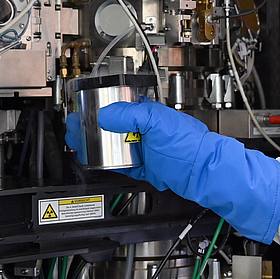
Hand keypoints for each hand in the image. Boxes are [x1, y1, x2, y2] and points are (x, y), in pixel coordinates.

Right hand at [66, 99, 279, 242]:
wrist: (206, 173)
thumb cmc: (190, 146)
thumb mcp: (158, 124)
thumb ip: (131, 116)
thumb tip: (105, 115)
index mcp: (147, 112)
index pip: (115, 105)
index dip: (96, 108)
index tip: (80, 112)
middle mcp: (144, 129)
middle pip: (110, 126)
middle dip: (90, 127)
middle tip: (74, 131)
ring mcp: (145, 149)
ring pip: (113, 145)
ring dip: (96, 145)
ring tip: (80, 145)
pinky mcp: (146, 167)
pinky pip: (122, 164)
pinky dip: (109, 163)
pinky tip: (98, 161)